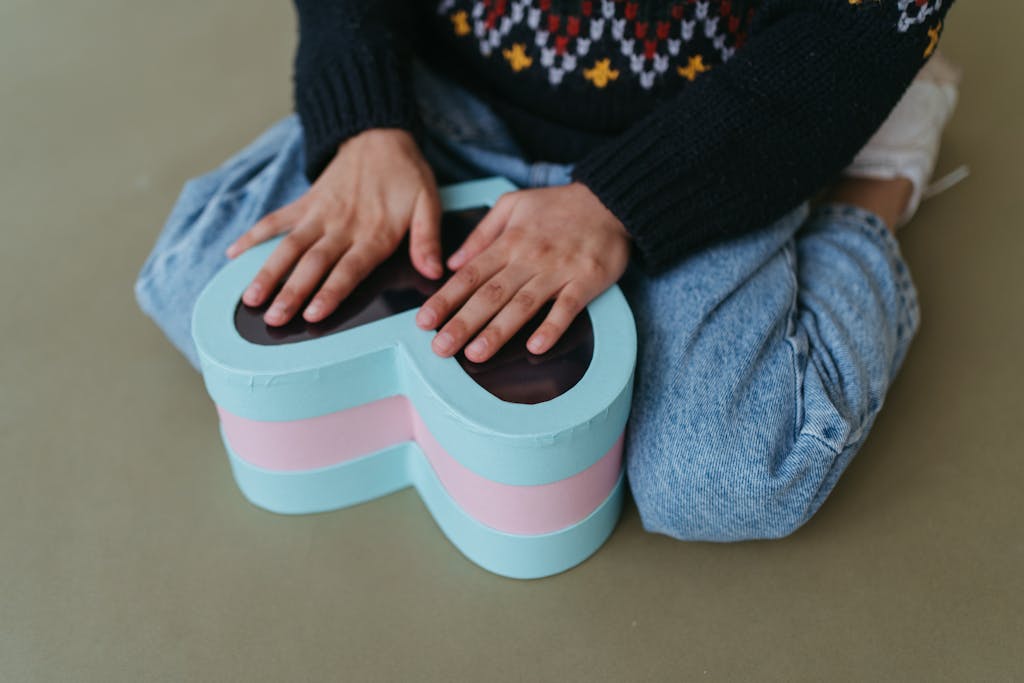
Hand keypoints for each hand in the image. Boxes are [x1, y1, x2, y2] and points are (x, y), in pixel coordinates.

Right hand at [225, 128, 441, 325]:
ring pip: (288, 246)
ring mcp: (319, 214)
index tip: (313, 314)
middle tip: (274, 319)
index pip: (349, 268)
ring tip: (250, 299)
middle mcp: (342, 226)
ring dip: (268, 273)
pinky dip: (252, 236)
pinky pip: (275, 220)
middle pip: (312, 263)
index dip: (330, 292)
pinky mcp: (305, 203)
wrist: (378, 134)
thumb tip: (434, 271)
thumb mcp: (428, 201)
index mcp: (374, 232)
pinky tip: (233, 255)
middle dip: (291, 293)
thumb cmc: (406, 174)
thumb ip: (428, 239)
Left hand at [414, 182, 630, 361]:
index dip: (446, 299)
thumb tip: (454, 262)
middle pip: (490, 295)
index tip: (424, 321)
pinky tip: (535, 347)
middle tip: (440, 348)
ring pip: (523, 305)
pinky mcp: (586, 280)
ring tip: (475, 354)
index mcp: (509, 242)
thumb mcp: (513, 204)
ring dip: (498, 331)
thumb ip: (482, 233)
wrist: (610, 200)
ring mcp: (558, 271)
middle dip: (463, 322)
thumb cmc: (559, 205)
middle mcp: (529, 258)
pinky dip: (552, 327)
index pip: (470, 275)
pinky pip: (567, 307)